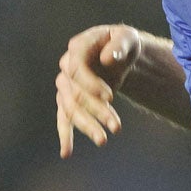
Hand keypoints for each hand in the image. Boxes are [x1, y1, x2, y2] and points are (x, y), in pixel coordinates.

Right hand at [56, 24, 140, 157]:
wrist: (121, 53)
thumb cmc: (124, 43)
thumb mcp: (127, 37)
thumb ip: (119, 45)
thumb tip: (107, 59)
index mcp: (78, 47)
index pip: (77, 68)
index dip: (91, 83)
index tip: (111, 97)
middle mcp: (67, 66)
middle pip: (75, 93)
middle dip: (96, 111)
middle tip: (116, 127)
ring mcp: (66, 84)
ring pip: (71, 109)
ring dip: (87, 125)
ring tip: (103, 140)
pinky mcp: (70, 99)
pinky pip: (64, 118)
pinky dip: (65, 135)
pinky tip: (66, 152)